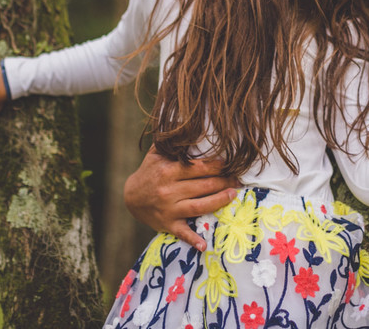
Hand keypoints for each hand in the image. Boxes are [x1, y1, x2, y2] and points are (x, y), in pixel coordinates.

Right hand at [124, 147, 239, 251]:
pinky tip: (205, 245)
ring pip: (199, 206)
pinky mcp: (168, 224)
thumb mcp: (156, 154)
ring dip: (219, 201)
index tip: (229, 163)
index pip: (198, 167)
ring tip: (233, 194)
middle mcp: (169, 191)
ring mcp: (169, 209)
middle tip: (238, 178)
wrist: (130, 197)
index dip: (216, 165)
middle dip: (224, 181)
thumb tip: (186, 122)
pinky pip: (182, 233)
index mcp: (168, 171)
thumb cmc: (149, 172)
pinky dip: (193, 240)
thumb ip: (173, 142)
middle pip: (203, 186)